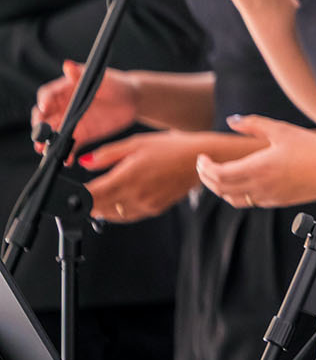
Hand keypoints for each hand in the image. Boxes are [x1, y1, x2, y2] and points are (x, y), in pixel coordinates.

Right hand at [33, 60, 138, 151]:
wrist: (133, 100)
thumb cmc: (116, 84)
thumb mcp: (101, 78)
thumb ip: (82, 75)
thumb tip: (67, 65)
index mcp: (65, 90)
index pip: (46, 96)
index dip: (43, 102)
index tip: (43, 108)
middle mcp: (63, 108)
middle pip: (43, 118)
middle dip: (39, 128)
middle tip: (40, 136)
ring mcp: (70, 123)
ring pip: (53, 135)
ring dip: (47, 145)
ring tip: (47, 152)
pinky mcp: (80, 136)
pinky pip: (69, 147)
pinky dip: (66, 154)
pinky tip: (66, 161)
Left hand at [79, 131, 205, 222]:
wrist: (198, 160)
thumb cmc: (171, 148)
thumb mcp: (136, 143)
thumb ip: (108, 154)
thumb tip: (85, 162)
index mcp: (128, 176)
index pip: (92, 195)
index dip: (78, 196)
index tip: (73, 193)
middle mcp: (135, 195)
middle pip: (99, 209)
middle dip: (88, 203)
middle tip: (86, 194)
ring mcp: (145, 205)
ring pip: (112, 216)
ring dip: (103, 208)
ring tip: (103, 196)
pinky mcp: (154, 210)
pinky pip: (128, 216)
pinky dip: (119, 211)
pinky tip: (122, 198)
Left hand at [195, 115, 315, 209]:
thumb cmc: (311, 147)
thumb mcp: (282, 130)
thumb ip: (253, 124)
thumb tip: (232, 120)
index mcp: (258, 168)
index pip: (218, 175)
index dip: (205, 167)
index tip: (202, 158)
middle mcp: (259, 187)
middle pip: (220, 189)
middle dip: (206, 178)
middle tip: (204, 165)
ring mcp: (267, 197)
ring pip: (232, 199)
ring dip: (220, 188)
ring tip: (218, 174)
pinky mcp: (276, 202)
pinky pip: (247, 202)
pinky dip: (236, 193)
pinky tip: (240, 181)